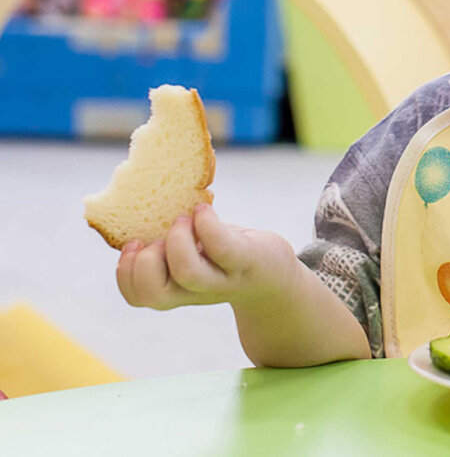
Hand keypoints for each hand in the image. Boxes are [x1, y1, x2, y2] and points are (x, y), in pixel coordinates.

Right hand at [116, 203, 298, 310]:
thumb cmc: (225, 254)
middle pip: (156, 295)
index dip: (124, 274)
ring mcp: (224, 277)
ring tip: (183, 219)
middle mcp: (197, 290)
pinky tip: (203, 210)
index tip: (131, 243)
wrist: (274, 273)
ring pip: (189, 274)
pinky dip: (207, 224)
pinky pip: (222, 247)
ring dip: (177, 242)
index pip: (139, 297)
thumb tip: (140, 202)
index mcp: (176, 288)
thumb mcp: (194, 249)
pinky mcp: (247, 260)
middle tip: (154, 237)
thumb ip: (168, 239)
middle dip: (144, 264)